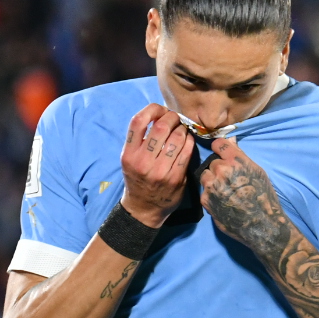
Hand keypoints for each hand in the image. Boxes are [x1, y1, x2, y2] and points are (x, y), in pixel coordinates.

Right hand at [121, 105, 193, 226]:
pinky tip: (187, 140)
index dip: (152, 110)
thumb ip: (140, 140)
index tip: (159, 110)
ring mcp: (160, 170)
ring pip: (176, 138)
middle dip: (171, 117)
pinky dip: (189, 141)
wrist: (143, 208)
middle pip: (161, 126)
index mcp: (129, 154)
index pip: (137, 122)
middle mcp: (143, 161)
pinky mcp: (176, 177)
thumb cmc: (137, 179)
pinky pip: (186, 151)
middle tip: (175, 118)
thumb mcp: (130, 159)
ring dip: (182, 129)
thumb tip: (159, 114)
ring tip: (181, 129)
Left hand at [199, 136, 289, 256]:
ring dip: (212, 181)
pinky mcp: (205, 200)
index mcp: (236, 161)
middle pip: (212, 162)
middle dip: (219, 169)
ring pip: (205, 176)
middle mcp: (221, 170)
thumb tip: (230, 143)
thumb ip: (240, 157)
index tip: (220, 153)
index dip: (219, 148)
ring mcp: (211, 185)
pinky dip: (211, 194)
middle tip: (229, 180)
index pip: (218, 144)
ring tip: (224, 191)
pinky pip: (204, 191)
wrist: (261, 224)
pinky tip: (222, 201)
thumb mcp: (257, 172)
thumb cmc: (264, 197)